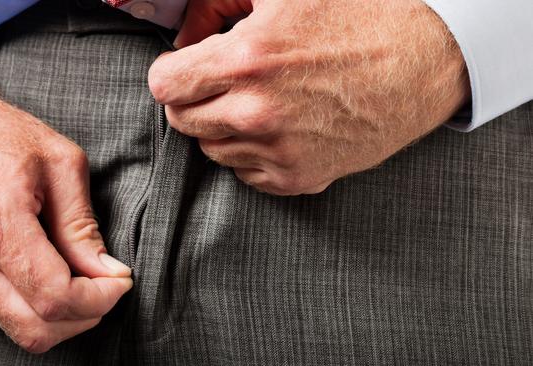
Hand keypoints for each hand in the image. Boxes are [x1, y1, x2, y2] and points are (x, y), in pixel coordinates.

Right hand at [0, 64, 131, 352]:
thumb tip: (106, 271)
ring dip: (59, 315)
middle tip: (106, 288)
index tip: (119, 282)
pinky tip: (46, 265)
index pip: (55, 296)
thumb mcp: (58, 161)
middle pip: (35, 329)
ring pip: (15, 326)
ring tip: (81, 278)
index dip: (99, 300)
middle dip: (83, 318)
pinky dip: (32, 299)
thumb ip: (82, 224)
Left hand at [149, 0, 469, 194]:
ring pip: (213, 150)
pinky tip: (279, 126)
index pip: (165, 86)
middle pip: (183, 122)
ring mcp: (279, 152)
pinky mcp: (300, 177)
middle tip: (222, 82)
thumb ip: (216, 5)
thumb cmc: (355, 16)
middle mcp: (257, 114)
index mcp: (246, 62)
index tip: (186, 67)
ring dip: (222, 127)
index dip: (172, 72)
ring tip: (258, 101)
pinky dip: (252, 152)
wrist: (421, 60)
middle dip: (194, 99)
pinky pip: (246, 173)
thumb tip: (181, 34)